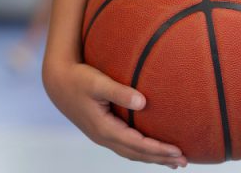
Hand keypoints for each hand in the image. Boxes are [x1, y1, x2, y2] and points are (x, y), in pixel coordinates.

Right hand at [43, 62, 187, 168]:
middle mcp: (103, 136)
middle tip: (184, 162)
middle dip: (160, 159)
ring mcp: (101, 135)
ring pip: (131, 153)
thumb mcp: (97, 82)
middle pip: (137, 154)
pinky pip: (125, 146)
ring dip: (152, 158)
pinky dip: (140, 151)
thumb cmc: (78, 78)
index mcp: (104, 128)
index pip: (138, 145)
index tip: (178, 151)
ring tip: (173, 161)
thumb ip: (119, 91)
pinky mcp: (101, 130)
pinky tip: (149, 147)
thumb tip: (144, 102)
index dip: (159, 150)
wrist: (56, 81)